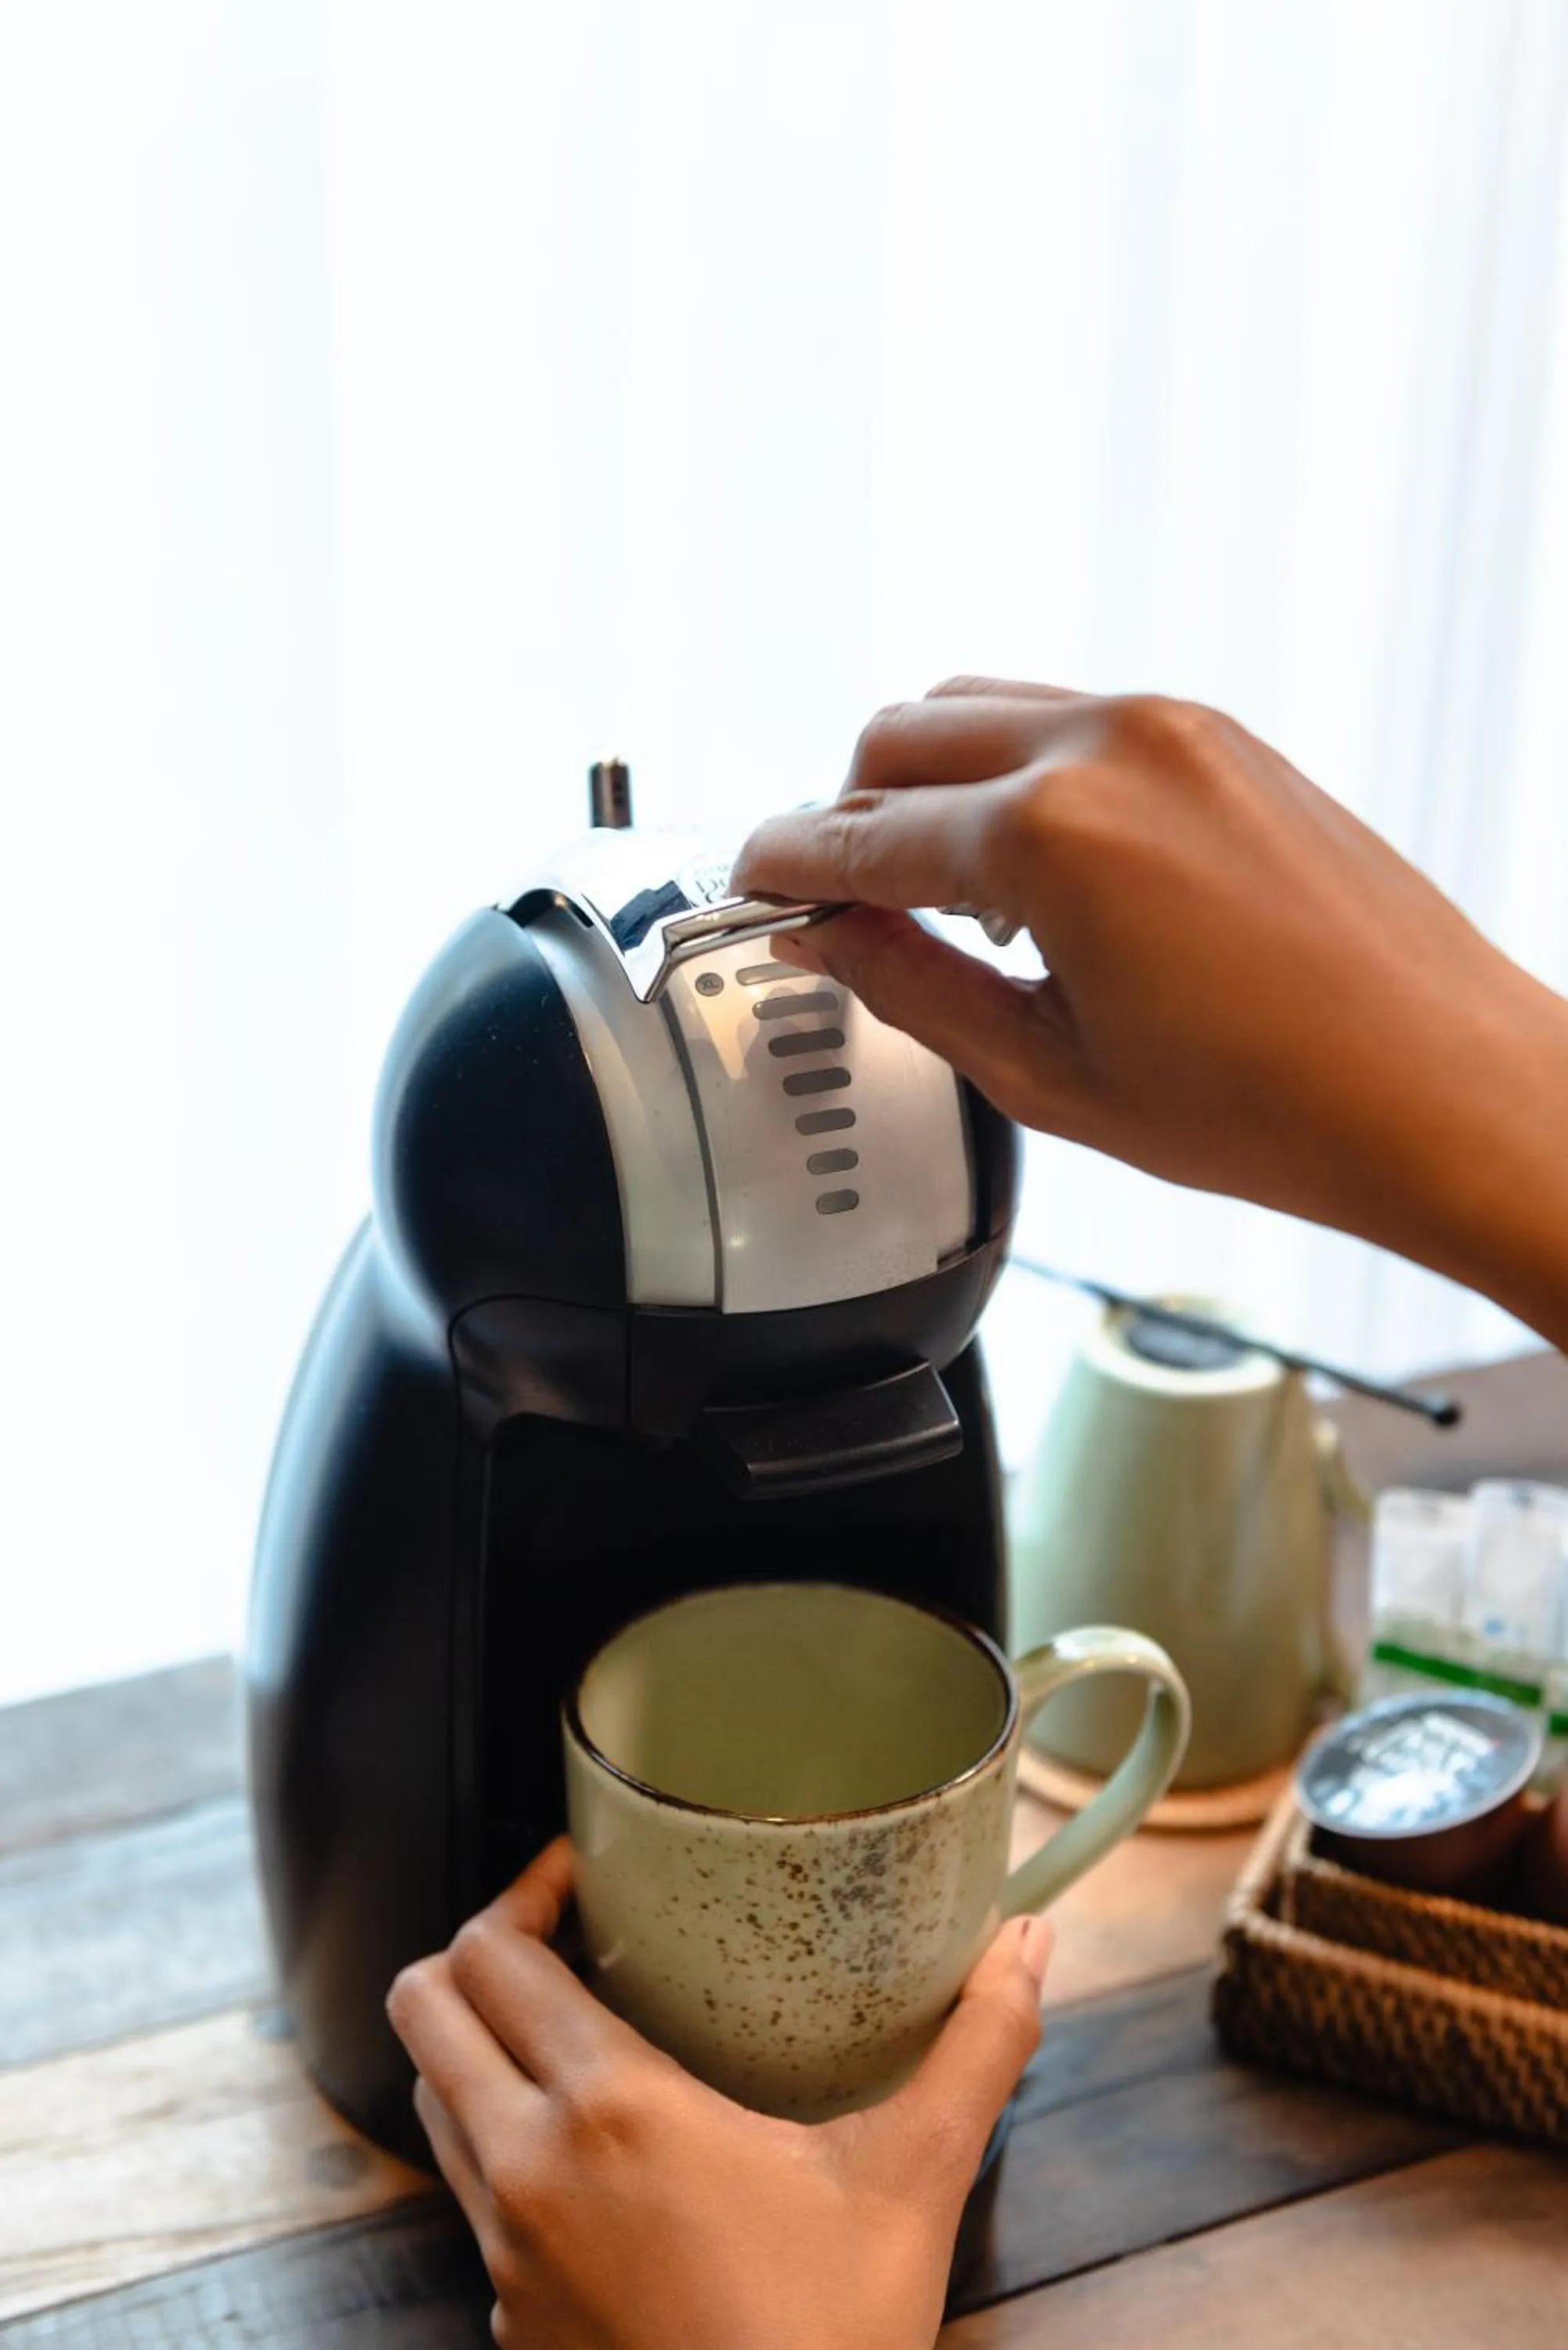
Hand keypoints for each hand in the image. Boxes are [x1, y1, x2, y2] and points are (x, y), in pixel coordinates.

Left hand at [387, 1839, 1050, 2349]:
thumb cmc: (834, 2338)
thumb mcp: (914, 2180)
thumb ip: (977, 2045)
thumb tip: (1028, 1943)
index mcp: (609, 2112)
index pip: (491, 1955)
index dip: (523, 1890)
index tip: (582, 1875)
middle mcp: (528, 2172)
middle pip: (424, 2008)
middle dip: (476, 1952)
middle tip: (560, 1937)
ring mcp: (503, 2255)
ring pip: (435, 2101)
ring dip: (478, 2048)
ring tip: (571, 2030)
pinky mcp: (507, 2321)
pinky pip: (469, 2198)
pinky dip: (503, 2149)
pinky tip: (594, 2157)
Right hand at [734, 680, 1567, 1346]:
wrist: (1442, 1090)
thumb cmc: (1279, 1106)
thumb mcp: (1049, 1075)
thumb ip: (912, 988)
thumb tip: (831, 939)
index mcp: (1050, 837)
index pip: (857, 834)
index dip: (782, 870)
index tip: (750, 889)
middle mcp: (1107, 747)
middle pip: (897, 736)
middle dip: (843, 814)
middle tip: (836, 905)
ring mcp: (1174, 727)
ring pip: (979, 707)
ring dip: (924, 781)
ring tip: (934, 892)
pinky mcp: (1221, 735)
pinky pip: (1067, 718)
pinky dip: (1011, 771)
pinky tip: (1029, 868)